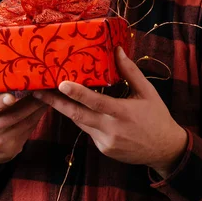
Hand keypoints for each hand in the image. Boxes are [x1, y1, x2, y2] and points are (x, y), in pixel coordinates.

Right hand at [0, 92, 46, 168]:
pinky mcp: (11, 150)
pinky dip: (38, 117)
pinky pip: (29, 130)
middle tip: (46, 87)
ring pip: (25, 122)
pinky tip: (44, 107)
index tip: (12, 97)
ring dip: (39, 108)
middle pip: (13, 115)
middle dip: (32, 101)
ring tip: (51, 94)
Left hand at [33, 47, 187, 177]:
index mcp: (123, 112)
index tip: (60, 84)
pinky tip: (78, 109)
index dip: (77, 93)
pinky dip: (83, 119)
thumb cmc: (157, 116)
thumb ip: (131, 71)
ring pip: (80, 122)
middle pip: (77, 115)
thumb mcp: (147, 92)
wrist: (165, 150)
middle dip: (55, 103)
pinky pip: (88, 131)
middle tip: (36, 92)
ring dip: (66, 109)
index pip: (95, 101)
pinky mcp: (103, 149)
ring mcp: (105, 142)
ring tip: (48, 96)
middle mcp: (111, 129)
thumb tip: (118, 50)